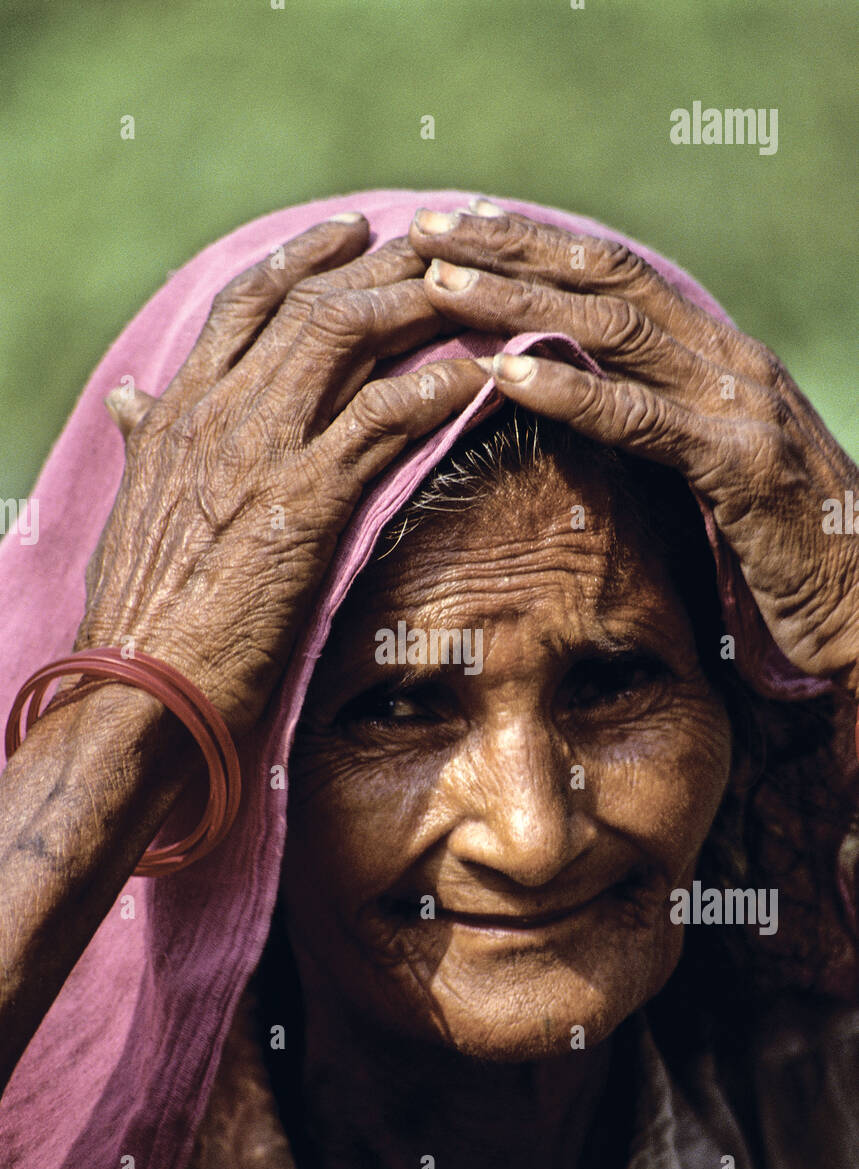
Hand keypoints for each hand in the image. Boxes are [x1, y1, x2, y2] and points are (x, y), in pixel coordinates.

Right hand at [77, 216, 486, 737]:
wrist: (138, 684)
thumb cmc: (142, 610)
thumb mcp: (135, 506)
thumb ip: (146, 443)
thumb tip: (132, 398)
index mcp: (179, 412)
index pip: (244, 304)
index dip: (301, 258)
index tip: (350, 231)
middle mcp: (217, 412)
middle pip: (310, 303)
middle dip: (381, 262)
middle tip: (439, 238)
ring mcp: (260, 450)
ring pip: (347, 337)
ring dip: (417, 304)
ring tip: (474, 289)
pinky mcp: (303, 500)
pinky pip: (383, 418)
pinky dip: (436, 387)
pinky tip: (481, 375)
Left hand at [409, 203, 858, 694]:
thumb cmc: (785, 546)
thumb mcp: (718, 466)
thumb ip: (664, 423)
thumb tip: (586, 407)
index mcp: (720, 355)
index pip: (617, 274)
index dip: (539, 244)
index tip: (467, 224)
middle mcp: (730, 359)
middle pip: (605, 277)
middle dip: (511, 248)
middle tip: (427, 227)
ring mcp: (738, 403)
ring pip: (612, 329)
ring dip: (518, 301)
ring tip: (440, 285)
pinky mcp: (740, 463)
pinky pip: (640, 418)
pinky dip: (569, 390)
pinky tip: (505, 372)